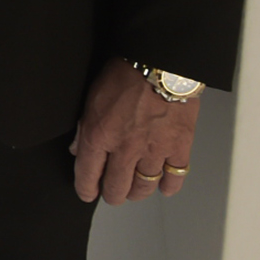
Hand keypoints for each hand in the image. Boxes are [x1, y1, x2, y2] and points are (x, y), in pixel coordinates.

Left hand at [70, 57, 198, 203]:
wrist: (160, 64)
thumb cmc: (125, 74)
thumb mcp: (91, 98)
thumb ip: (85, 128)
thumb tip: (79, 149)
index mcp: (100, 135)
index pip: (88, 174)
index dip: (85, 189)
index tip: (86, 193)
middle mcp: (126, 149)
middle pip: (117, 187)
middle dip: (112, 195)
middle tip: (112, 195)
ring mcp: (154, 151)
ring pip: (144, 187)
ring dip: (137, 193)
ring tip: (134, 192)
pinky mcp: (179, 148)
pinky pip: (175, 177)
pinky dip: (169, 186)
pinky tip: (164, 186)